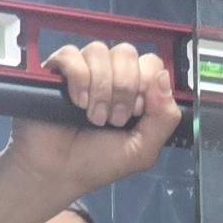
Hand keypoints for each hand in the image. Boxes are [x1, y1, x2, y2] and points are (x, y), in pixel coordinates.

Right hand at [8, 41, 182, 202]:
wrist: (60, 172)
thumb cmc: (99, 162)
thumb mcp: (142, 150)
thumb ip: (164, 119)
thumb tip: (164, 78)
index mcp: (135, 90)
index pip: (151, 63)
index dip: (145, 85)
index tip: (135, 113)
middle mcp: (111, 75)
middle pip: (127, 53)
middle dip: (124, 89)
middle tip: (113, 119)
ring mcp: (85, 68)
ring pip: (100, 51)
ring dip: (101, 89)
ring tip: (93, 117)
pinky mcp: (58, 68)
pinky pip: (72, 55)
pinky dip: (79, 80)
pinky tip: (77, 103)